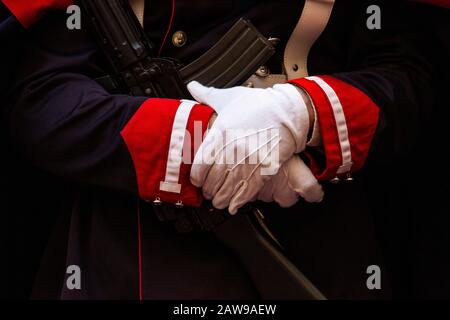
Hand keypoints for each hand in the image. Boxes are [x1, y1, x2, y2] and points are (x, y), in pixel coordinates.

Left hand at [187, 81, 310, 213]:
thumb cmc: (261, 105)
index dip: (197, 177)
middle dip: (208, 190)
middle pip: (212, 181)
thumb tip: (193, 88)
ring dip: (220, 199)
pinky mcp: (263, 171)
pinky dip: (237, 202)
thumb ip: (208, 95)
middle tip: (208, 192)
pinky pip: (246, 192)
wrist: (289, 113)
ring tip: (218, 200)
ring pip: (226, 189)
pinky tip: (233, 205)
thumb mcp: (231, 97)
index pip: (200, 165)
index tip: (198, 179)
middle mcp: (232, 151)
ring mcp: (247, 162)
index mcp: (221, 134)